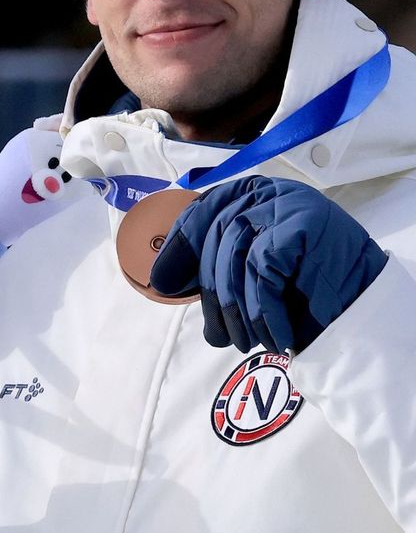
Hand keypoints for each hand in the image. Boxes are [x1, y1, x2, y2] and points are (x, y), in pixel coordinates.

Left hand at [148, 176, 387, 353]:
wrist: (369, 294)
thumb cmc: (310, 282)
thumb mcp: (259, 264)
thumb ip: (220, 261)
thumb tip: (162, 281)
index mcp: (250, 193)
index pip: (199, 214)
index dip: (178, 251)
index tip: (165, 284)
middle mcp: (264, 192)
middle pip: (215, 242)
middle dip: (213, 297)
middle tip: (218, 335)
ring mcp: (282, 204)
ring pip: (234, 259)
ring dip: (239, 311)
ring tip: (247, 340)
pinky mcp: (297, 225)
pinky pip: (261, 272)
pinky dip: (265, 311)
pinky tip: (274, 335)